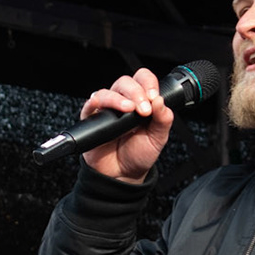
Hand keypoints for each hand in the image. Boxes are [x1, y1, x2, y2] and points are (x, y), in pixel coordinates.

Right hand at [80, 67, 173, 183]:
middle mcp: (123, 101)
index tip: (154, 97)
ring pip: (108, 91)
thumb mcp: (158, 138)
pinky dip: (97, 102)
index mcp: (141, 101)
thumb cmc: (139, 154)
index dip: (148, 83)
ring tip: (129, 110)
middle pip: (125, 82)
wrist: (123, 175)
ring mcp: (106, 109)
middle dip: (136, 92)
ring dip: (119, 98)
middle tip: (144, 110)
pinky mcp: (92, 118)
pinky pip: (90, 104)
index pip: (143, 79)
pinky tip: (106, 108)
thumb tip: (160, 100)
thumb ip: (163, 119)